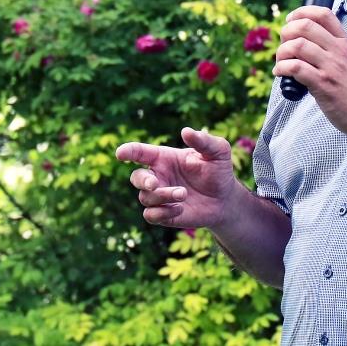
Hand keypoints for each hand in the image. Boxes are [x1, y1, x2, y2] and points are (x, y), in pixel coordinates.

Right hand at [116, 127, 239, 229]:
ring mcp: (159, 196)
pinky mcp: (164, 214)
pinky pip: (150, 216)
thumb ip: (203, 141)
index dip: (128, 151)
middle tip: (154, 183)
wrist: (225, 199)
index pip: (140, 152)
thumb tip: (185, 131)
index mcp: (164, 158)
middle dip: (142, 181)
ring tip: (183, 194)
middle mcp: (158, 176)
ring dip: (162, 196)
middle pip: (135, 178)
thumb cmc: (218, 170)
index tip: (120, 153)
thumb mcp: (218, 151)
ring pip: (145, 198)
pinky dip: (162, 213)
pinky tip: (180, 208)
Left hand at [273, 5, 346, 135]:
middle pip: (305, 26)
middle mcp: (338, 51)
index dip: (301, 12)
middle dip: (286, 32)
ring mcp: (331, 67)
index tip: (291, 21)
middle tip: (284, 45)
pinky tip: (281, 73)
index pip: (323, 14)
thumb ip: (333, 50)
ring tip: (281, 62)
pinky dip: (282, 68)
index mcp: (345, 43)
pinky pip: (295, 68)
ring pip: (297, 45)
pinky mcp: (323, 84)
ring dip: (282, 52)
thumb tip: (305, 43)